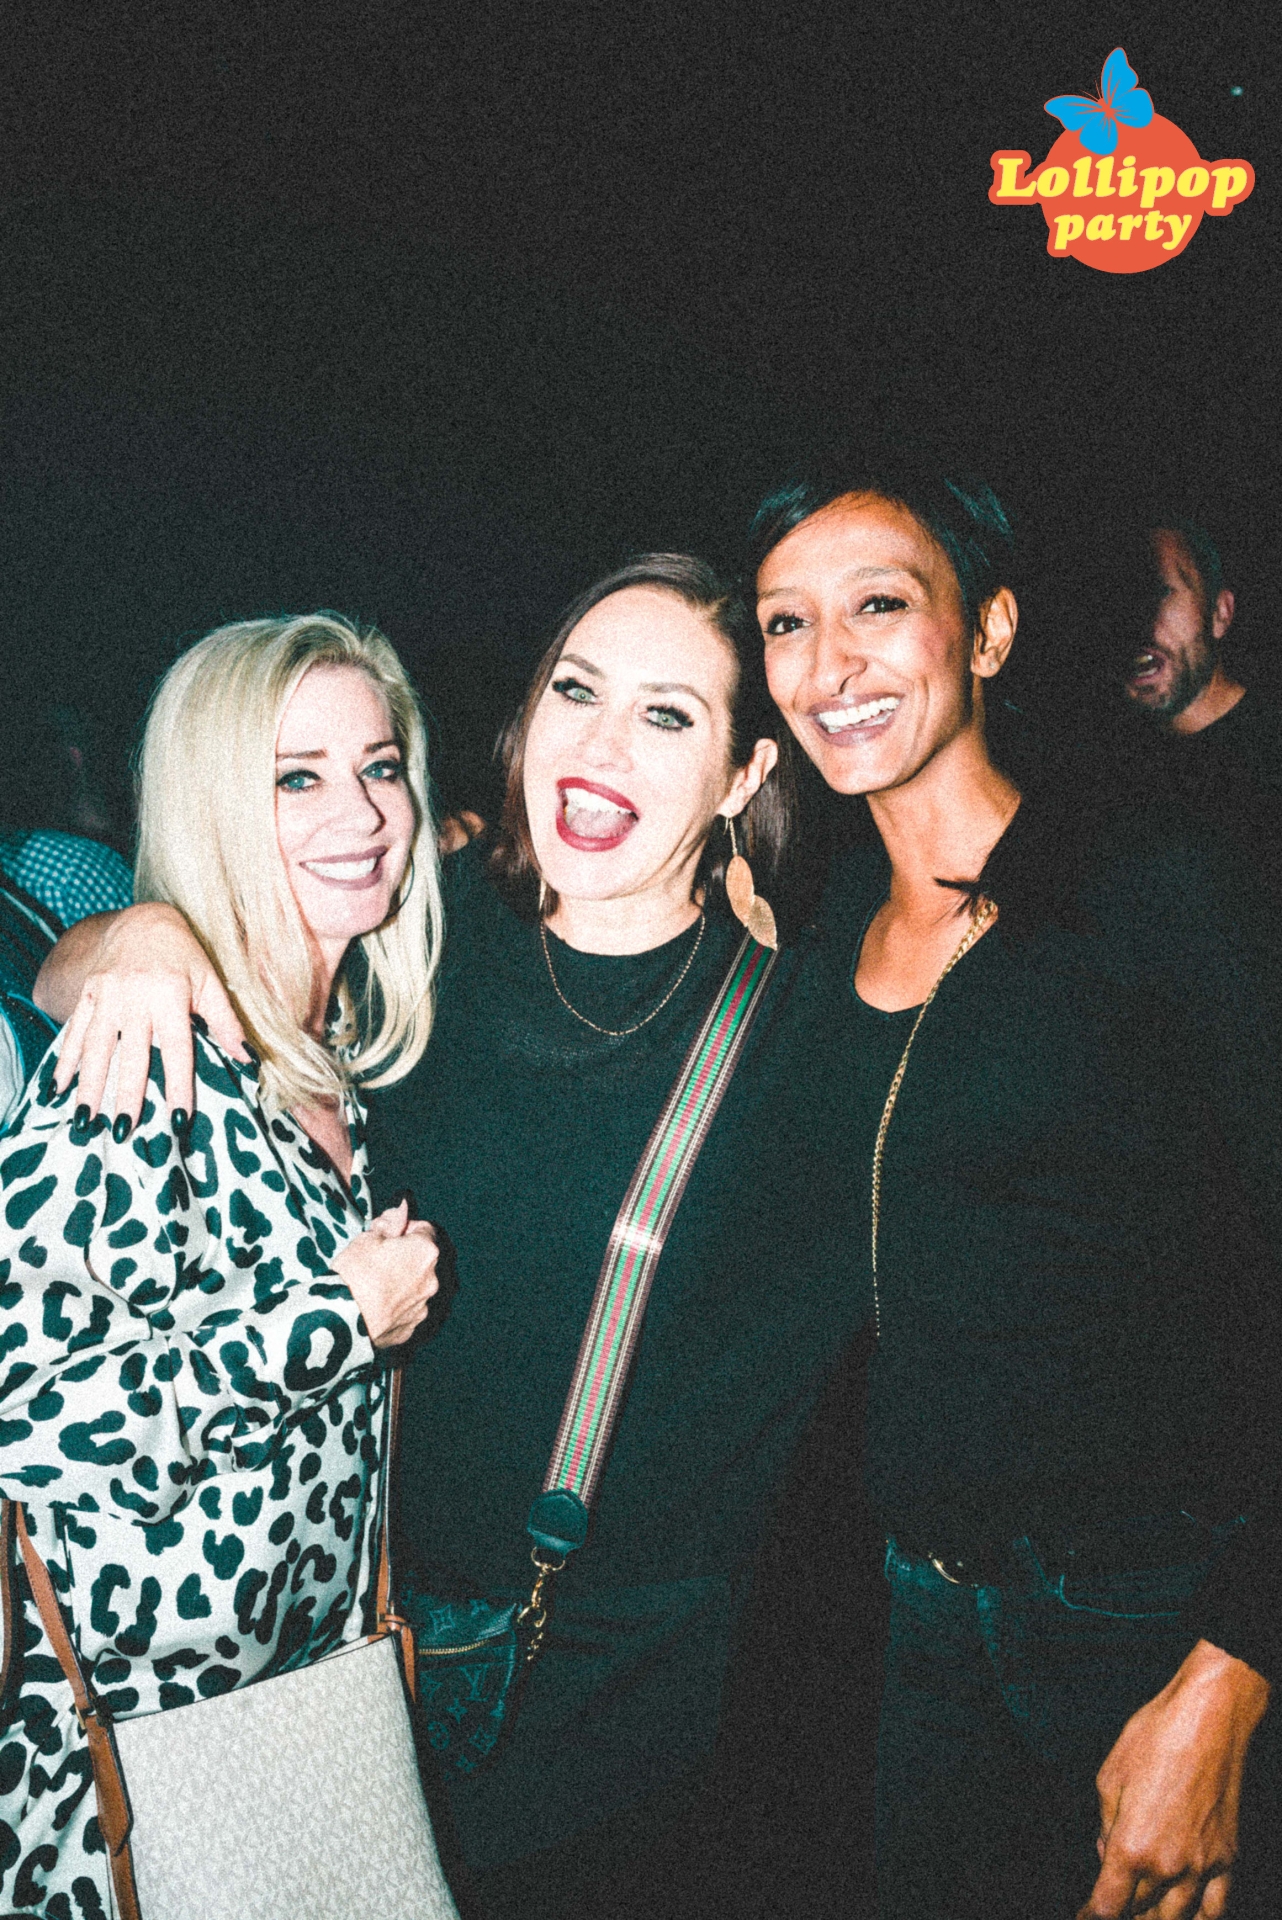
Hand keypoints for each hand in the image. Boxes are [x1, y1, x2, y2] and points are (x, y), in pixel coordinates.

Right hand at [50, 903, 247, 1129]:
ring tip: (88, 1122)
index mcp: (170, 995)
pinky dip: (64, 1062)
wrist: (143, 920)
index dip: (178, 1086)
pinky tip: (58, 1090)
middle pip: (131, 1055)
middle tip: (124, 1131)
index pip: (177, 1049)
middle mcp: (135, 997)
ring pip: (97, 1048)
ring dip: (90, 1087)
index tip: (179, 1120)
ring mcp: (107, 996)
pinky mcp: (88, 995)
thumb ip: (227, 1022)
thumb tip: (249, 1061)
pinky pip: (74, 1033)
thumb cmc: (185, 955)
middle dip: (126, 1095)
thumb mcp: (210, 982)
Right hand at [332, 1200, 439, 1348]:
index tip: (388, 1235)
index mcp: (425, 1251)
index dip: (405, 1229)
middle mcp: (432, 1279)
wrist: (344, 1319)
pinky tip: (375, 1305)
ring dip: (401, 1282)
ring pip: (415, 1286)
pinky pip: (406, 1310)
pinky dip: (395, 1306)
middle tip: (377, 1259)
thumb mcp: (368, 1238)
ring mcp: (423, 1306)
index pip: (425, 1229)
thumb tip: (401, 1212)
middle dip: (404, 1256)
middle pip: (422, 1260)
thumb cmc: (356, 1274)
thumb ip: (390, 1223)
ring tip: (373, 1285)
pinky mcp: (411, 1328)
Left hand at [1079, 1640, 1269, 1919]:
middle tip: (1113, 1901)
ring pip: (1174, 1916)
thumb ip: (1105, 1824)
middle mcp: (1167, 1866)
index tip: (1086, 1915)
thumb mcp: (1109, 1776)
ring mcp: (1201, 1866)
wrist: (1209, 1719)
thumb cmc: (1155, 1736)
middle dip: (1122, 1910)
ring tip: (1143, 1907)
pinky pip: (1214, 1908)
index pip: (1108, 1906)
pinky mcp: (1226, 1857)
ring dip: (1154, 1916)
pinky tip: (1187, 1915)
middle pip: (1139, 1912)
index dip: (1092, 1915)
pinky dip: (1198, 1919)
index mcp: (1131, 1847)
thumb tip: (1106, 1853)